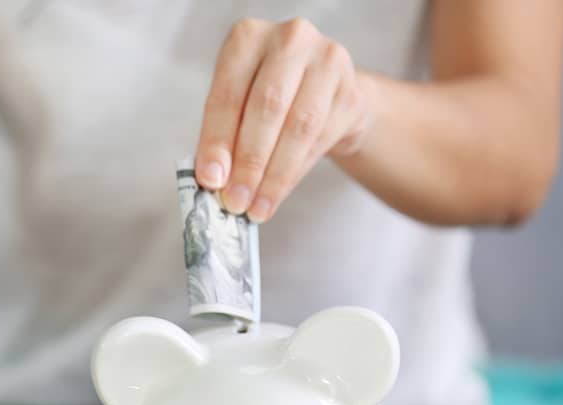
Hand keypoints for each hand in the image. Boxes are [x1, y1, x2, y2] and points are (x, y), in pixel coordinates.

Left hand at [194, 18, 372, 222]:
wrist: (323, 92)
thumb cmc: (268, 99)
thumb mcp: (237, 107)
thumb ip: (223, 137)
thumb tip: (214, 181)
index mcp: (248, 38)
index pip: (228, 95)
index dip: (217, 142)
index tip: (211, 180)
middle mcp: (290, 40)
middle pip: (267, 108)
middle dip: (248, 163)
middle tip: (235, 201)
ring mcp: (327, 61)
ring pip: (299, 127)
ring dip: (274, 175)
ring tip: (256, 207)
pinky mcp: (352, 91)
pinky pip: (321, 140)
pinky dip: (295, 173)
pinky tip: (278, 194)